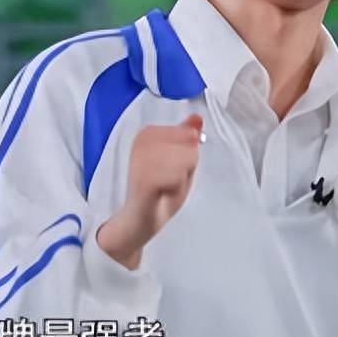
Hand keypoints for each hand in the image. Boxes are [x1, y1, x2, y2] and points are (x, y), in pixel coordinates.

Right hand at [98, 114, 203, 268]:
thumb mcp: (178, 159)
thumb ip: (187, 137)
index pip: (188, 133)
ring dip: (182, 177)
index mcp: (148, 133)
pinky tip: (167, 191)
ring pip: (183, 160)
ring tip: (169, 185)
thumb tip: (198, 117)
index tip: (177, 165)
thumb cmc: (159, 188)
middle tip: (173, 178)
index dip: (190, 153)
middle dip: (188, 165)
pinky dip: (175, 186)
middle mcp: (142, 142)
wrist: (139, 219)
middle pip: (188, 146)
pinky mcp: (142, 181)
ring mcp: (141, 160)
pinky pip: (172, 177)